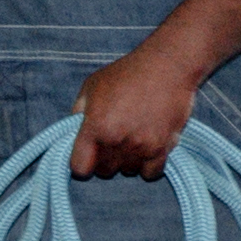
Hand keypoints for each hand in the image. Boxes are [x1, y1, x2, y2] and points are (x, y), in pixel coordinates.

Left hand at [71, 48, 200, 178]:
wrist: (167, 66)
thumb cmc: (127, 73)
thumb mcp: (92, 85)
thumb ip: (78, 112)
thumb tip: (72, 133)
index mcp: (95, 126)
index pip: (79, 168)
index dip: (81, 163)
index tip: (87, 155)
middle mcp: (116, 140)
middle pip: (104, 171)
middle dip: (104, 160)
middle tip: (113, 142)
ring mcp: (141, 146)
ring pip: (127, 171)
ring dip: (127, 161)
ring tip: (132, 139)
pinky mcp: (163, 148)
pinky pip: (150, 173)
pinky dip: (148, 165)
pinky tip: (147, 148)